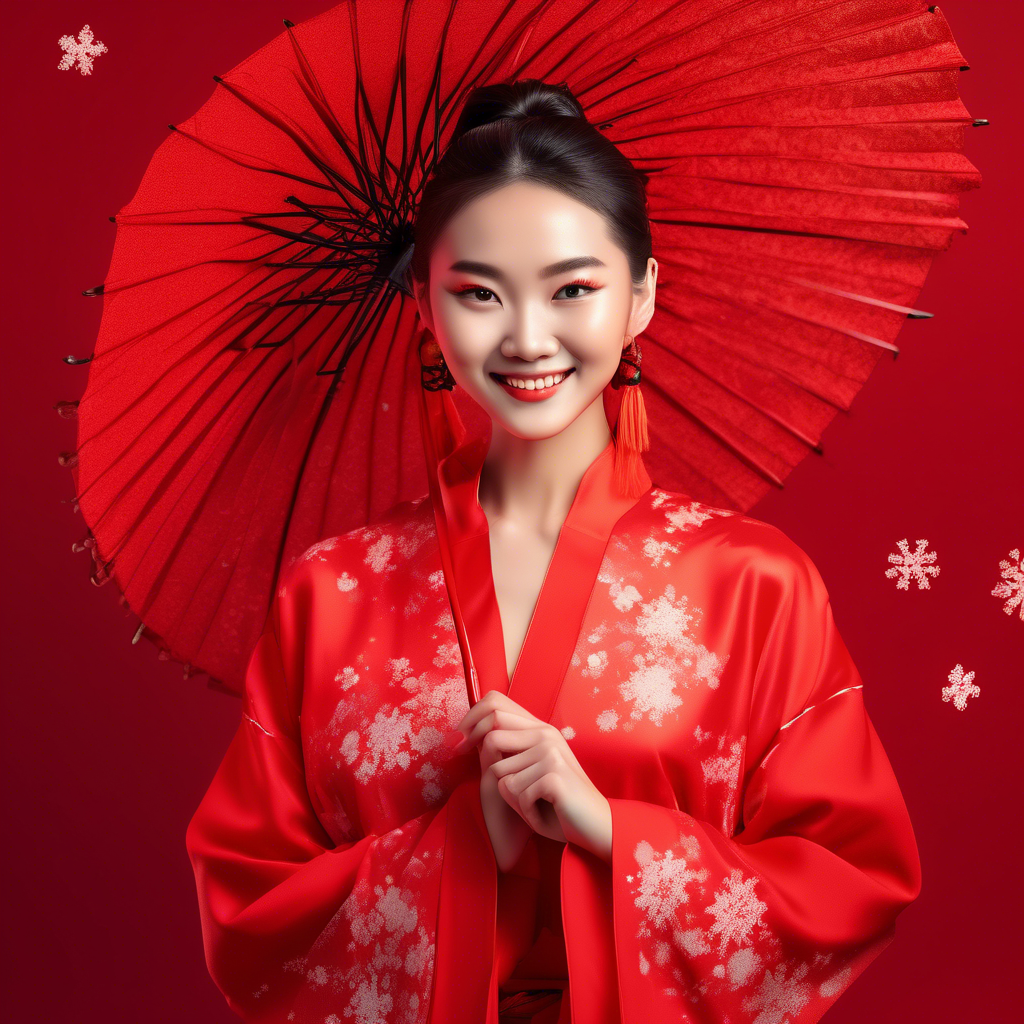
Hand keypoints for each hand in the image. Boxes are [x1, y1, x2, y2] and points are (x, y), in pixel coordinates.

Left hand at [452, 691, 612, 866]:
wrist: (595, 826)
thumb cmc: (558, 803)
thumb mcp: (531, 772)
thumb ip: (509, 754)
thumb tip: (470, 739)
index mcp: (540, 728)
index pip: (495, 705)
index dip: (470, 723)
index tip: (458, 745)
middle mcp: (545, 734)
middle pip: (492, 739)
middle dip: (488, 768)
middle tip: (498, 790)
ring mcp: (550, 753)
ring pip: (500, 775)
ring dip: (513, 799)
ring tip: (536, 806)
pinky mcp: (553, 776)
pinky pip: (515, 794)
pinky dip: (526, 811)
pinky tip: (544, 814)